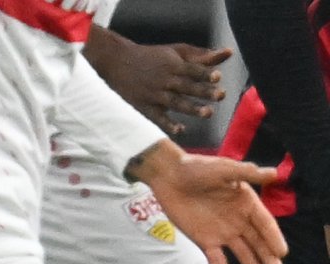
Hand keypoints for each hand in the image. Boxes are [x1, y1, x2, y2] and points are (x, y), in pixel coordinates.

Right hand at [88, 35, 229, 134]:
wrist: (116, 62)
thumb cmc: (151, 57)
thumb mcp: (175, 51)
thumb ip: (201, 54)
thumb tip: (229, 52)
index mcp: (173, 65)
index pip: (192, 69)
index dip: (205, 73)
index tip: (218, 77)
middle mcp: (164, 80)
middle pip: (187, 86)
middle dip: (203, 91)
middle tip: (220, 95)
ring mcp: (154, 94)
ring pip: (175, 102)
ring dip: (191, 108)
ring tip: (208, 113)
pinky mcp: (144, 106)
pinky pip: (157, 117)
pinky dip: (167, 124)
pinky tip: (180, 129)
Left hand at [129, 144, 286, 263]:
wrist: (170, 177)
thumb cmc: (198, 168)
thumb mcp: (224, 169)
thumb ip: (247, 174)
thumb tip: (274, 174)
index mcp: (247, 203)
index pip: (265, 224)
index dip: (273, 238)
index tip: (282, 252)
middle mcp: (238, 220)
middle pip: (256, 241)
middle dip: (267, 256)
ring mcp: (221, 231)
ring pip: (241, 252)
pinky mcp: (203, 239)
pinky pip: (214, 258)